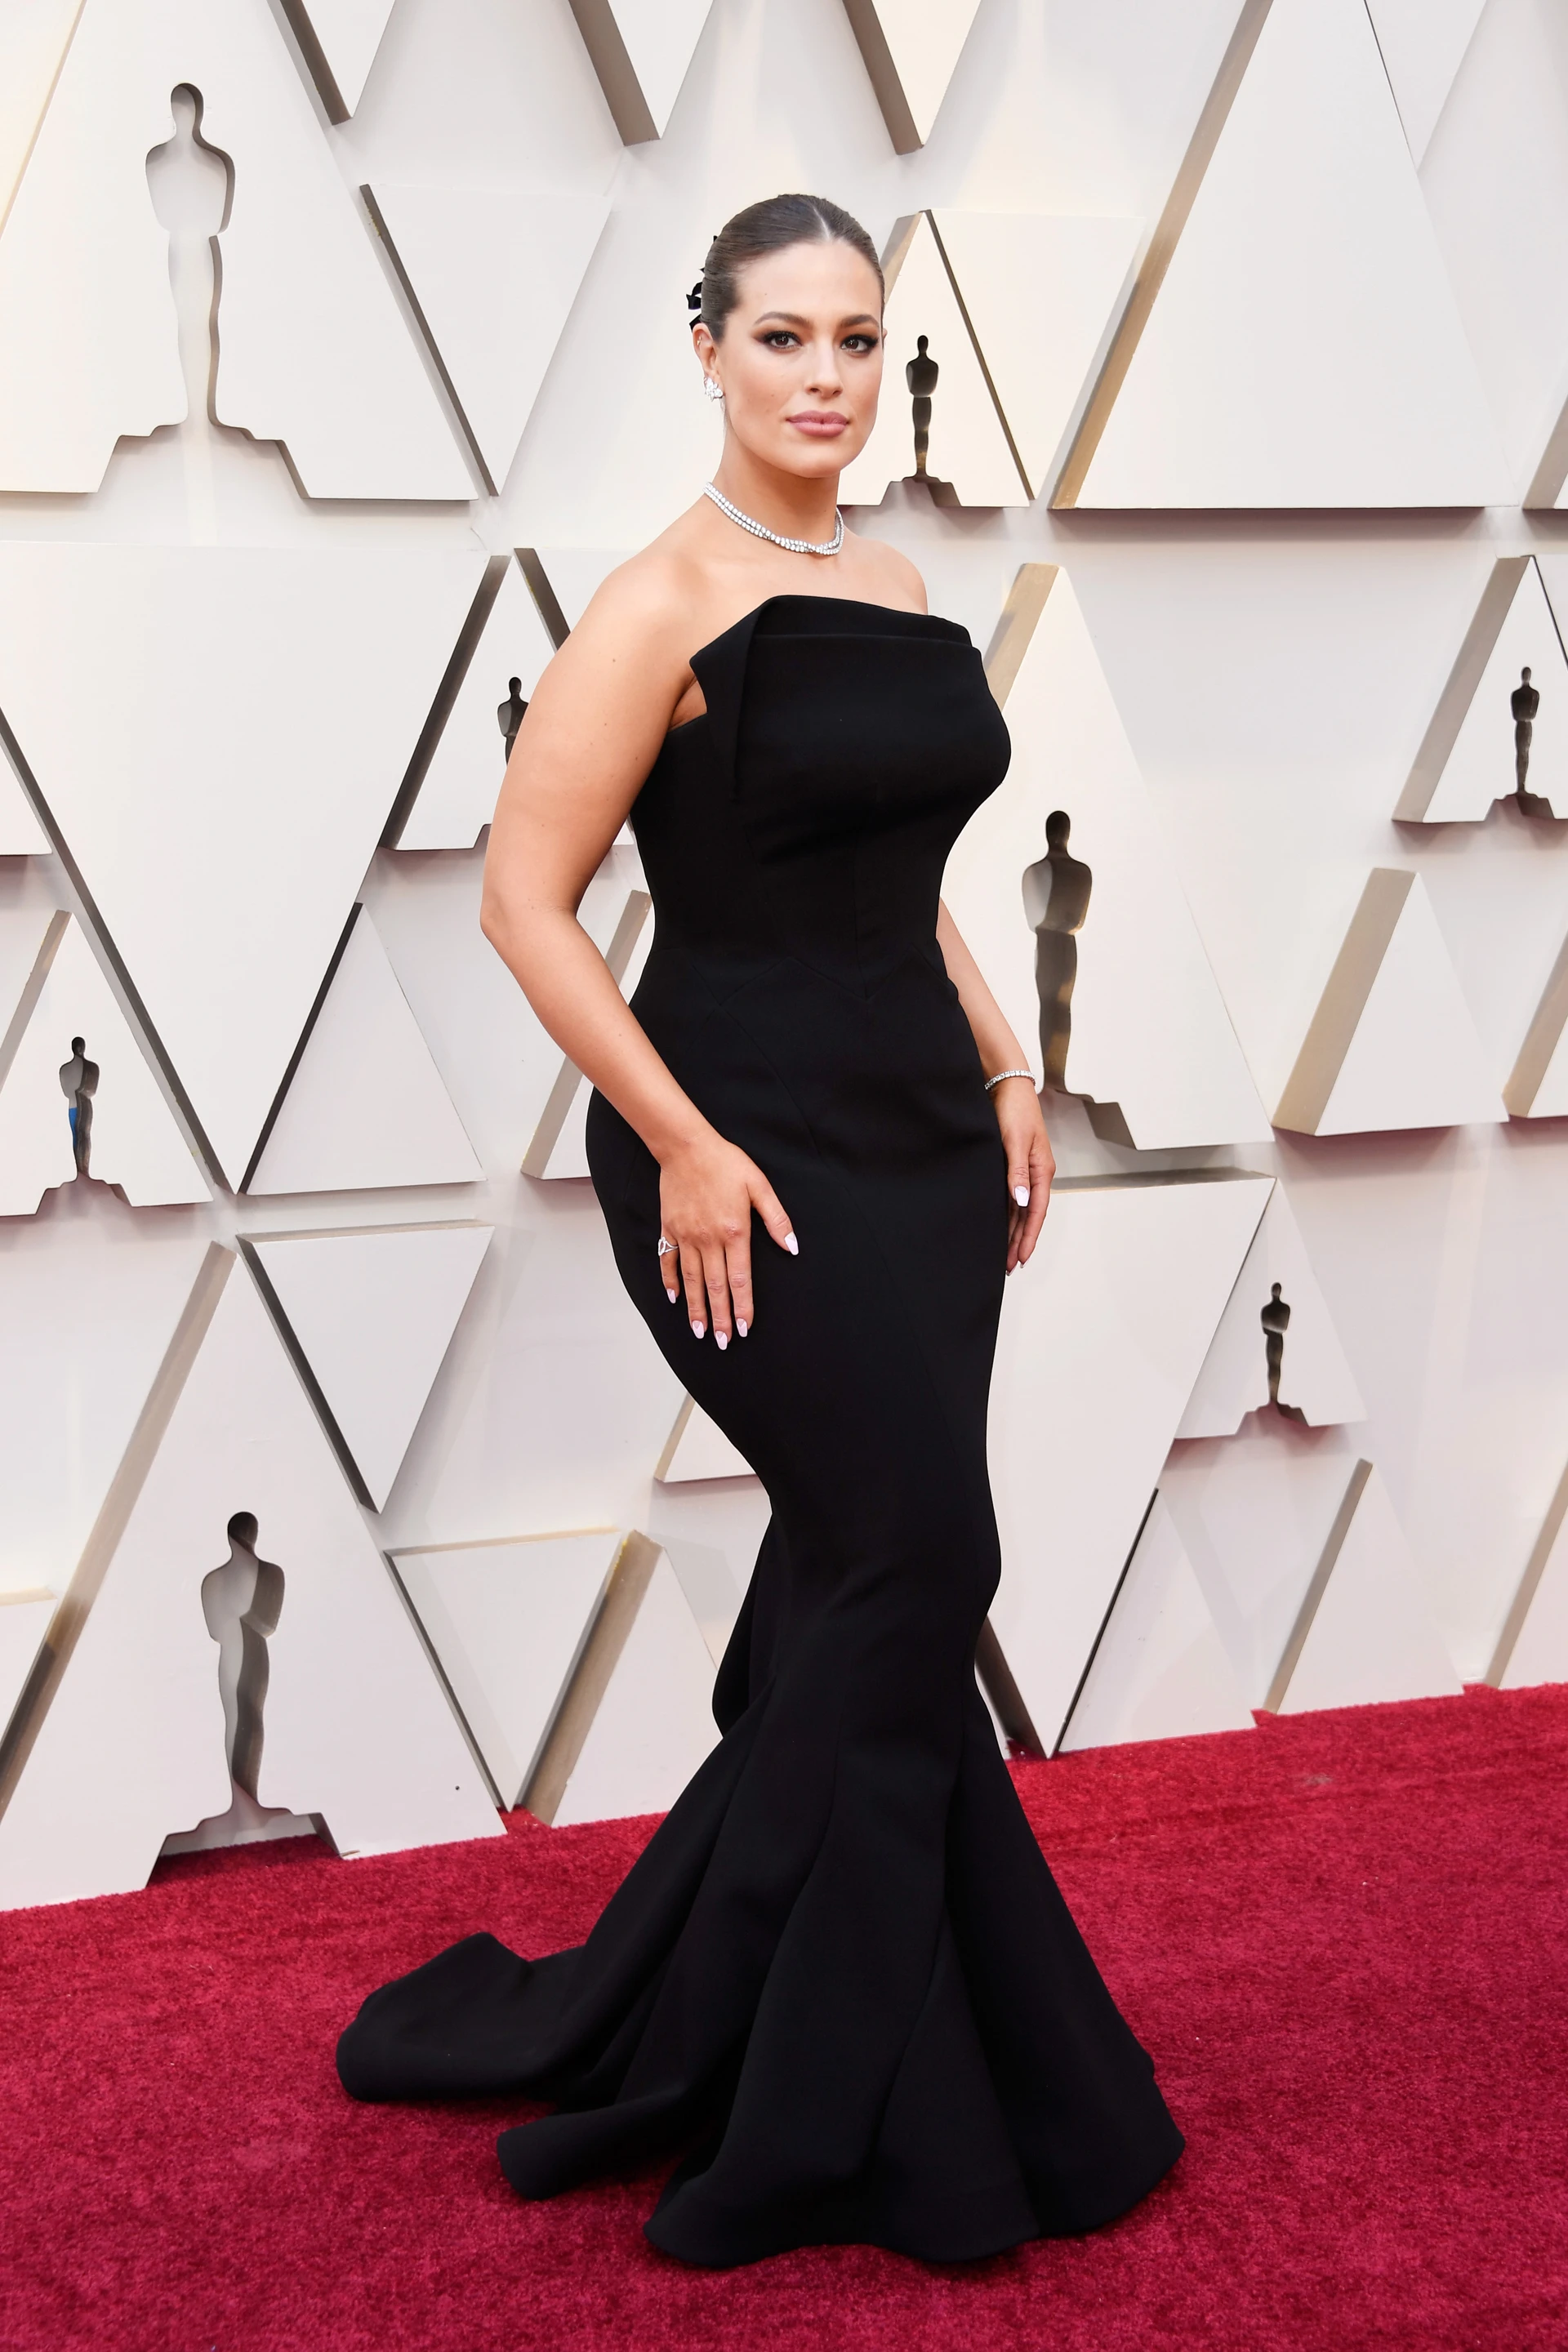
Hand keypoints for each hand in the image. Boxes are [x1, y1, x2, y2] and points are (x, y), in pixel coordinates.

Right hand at [657, 1130, 796, 1346]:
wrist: (686, 1146)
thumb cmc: (725, 1162)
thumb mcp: (759, 1185)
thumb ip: (777, 1219)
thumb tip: (792, 1246)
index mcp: (735, 1232)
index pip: (741, 1280)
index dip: (742, 1307)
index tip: (743, 1329)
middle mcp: (709, 1240)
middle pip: (716, 1287)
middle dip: (720, 1318)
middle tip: (721, 1342)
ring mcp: (687, 1236)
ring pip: (692, 1280)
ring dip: (696, 1308)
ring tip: (699, 1331)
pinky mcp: (670, 1229)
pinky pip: (669, 1262)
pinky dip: (670, 1282)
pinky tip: (674, 1299)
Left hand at [992, 1076, 1053, 1272]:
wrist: (1007, 1086)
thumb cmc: (1014, 1110)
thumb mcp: (1015, 1141)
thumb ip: (1017, 1172)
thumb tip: (1022, 1202)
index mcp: (1042, 1171)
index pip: (1036, 1212)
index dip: (1028, 1237)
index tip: (1020, 1259)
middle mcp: (1035, 1174)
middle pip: (1028, 1216)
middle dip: (1019, 1242)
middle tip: (1008, 1266)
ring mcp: (1024, 1170)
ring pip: (1019, 1209)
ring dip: (1012, 1232)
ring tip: (1003, 1254)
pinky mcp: (1012, 1165)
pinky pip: (1011, 1197)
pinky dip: (1007, 1215)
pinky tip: (999, 1226)